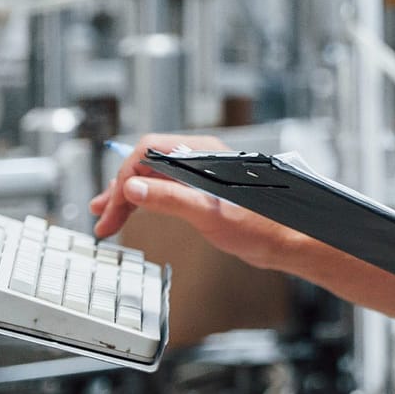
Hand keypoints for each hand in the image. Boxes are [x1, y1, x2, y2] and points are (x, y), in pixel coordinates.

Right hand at [88, 132, 300, 270]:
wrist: (291, 241)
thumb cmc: (262, 227)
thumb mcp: (210, 215)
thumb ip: (171, 198)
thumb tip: (134, 187)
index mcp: (203, 154)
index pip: (148, 152)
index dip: (124, 179)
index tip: (113, 208)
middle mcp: (201, 158)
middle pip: (147, 163)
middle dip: (121, 189)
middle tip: (104, 219)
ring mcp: (203, 174)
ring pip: (154, 176)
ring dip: (129, 195)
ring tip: (107, 217)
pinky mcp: (205, 190)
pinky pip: (167, 187)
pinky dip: (146, 200)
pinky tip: (133, 212)